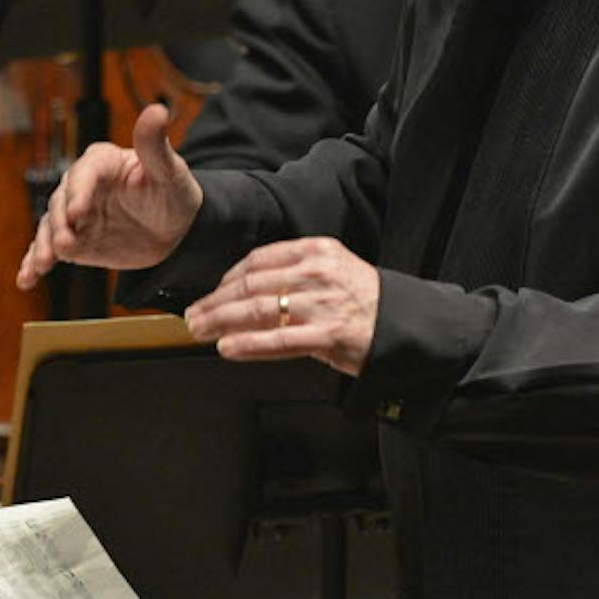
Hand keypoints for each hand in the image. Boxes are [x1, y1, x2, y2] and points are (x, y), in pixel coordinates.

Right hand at [16, 102, 200, 288]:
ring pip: (50, 228)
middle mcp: (82, 186)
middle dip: (60, 225)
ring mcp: (75, 216)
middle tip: (64, 245)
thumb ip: (155, 145)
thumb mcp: (168, 171)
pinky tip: (27, 279)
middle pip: (61, 202)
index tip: (79, 214)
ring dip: (43, 246)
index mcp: (101, 162)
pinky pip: (49, 250)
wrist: (175, 231)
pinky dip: (35, 263)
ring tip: (43, 265)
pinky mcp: (73, 241)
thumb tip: (157, 110)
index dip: (79, 193)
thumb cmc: (173, 194)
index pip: (84, 174)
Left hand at [184, 237, 380, 374]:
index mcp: (315, 251)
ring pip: (258, 310)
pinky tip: (228, 347)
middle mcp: (316, 273)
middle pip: (250, 285)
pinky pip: (278, 340)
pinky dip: (247, 344)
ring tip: (201, 330)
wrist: (406, 324)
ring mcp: (322, 304)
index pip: (257, 260)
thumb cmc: (365, 302)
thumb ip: (293, 273)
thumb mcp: (332, 270)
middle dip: (214, 302)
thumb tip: (244, 288)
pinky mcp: (329, 335)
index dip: (226, 279)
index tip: (210, 293)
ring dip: (221, 322)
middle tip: (193, 315)